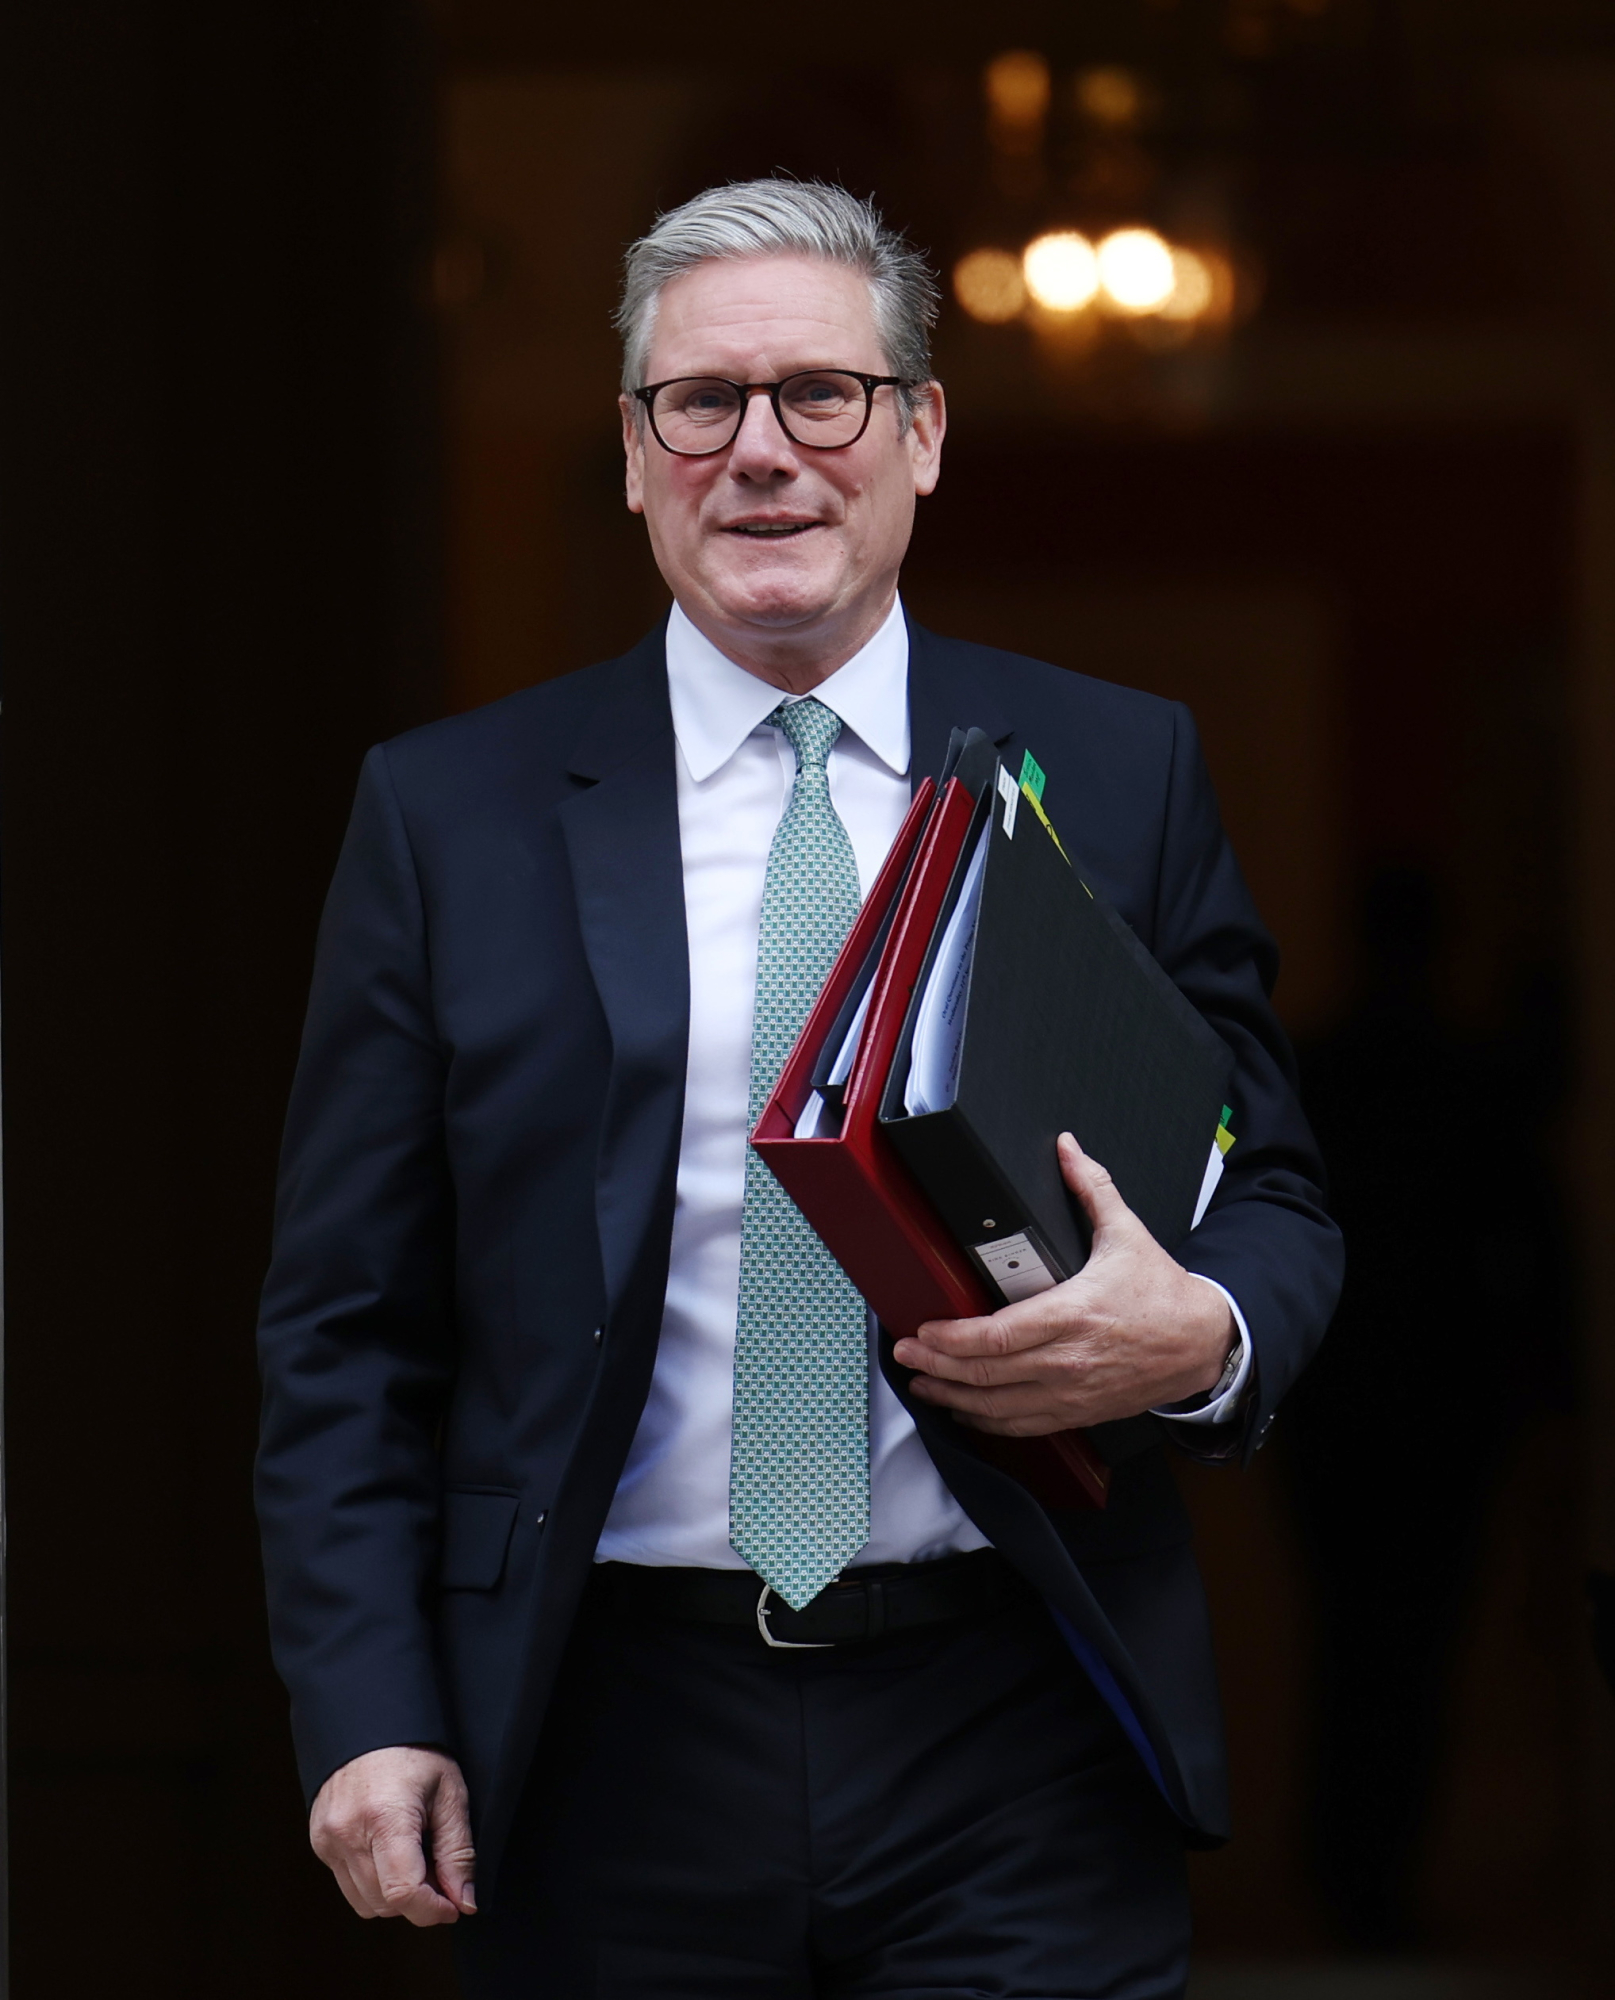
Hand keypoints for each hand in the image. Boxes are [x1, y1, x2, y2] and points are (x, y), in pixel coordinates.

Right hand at [310, 1745, 475, 1924]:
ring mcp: (327, 1839)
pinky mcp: (319, 1842)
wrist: (371, 1721)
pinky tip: (389, 1850)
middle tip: (438, 1870)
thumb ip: (458, 1852)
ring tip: (414, 1856)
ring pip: (364, 1903)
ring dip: (394, 1895)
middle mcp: (347, 1833)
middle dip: (418, 1900)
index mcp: (385, 1817)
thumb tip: (464, 1902)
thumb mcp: (451, 1793)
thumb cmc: (416, 1751)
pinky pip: (348, 1885)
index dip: (433, 1910)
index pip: (403, 1893)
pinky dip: (373, 1881)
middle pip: (385, 1904)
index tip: (454, 1906)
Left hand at [891, 1133, 1232, 1434]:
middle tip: (905, 1354)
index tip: (925, 1329)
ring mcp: (1072, 1392)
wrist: (1202, 1342)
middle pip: (988, 1374)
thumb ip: (1092, 1188)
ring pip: (999, 1407)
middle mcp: (1068, 1360)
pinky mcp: (1078, 1412)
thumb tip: (1066, 1148)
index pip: (1000, 1336)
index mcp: (1074, 1314)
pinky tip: (963, 1410)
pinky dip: (987, 1421)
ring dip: (953, 1397)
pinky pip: (1023, 1425)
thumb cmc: (1163, 1293)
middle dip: (938, 1365)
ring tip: (922, 1382)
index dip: (954, 1338)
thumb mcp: (1127, 1233)